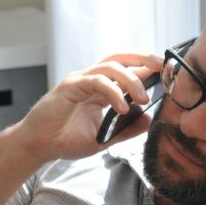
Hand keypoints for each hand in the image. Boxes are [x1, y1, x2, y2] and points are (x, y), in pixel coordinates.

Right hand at [16, 53, 163, 161]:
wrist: (39, 146)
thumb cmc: (66, 139)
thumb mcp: (104, 137)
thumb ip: (125, 129)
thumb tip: (148, 120)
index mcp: (100, 88)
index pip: (126, 69)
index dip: (146, 68)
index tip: (167, 72)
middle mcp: (91, 79)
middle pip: (120, 58)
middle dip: (143, 58)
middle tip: (162, 67)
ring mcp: (80, 80)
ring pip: (110, 67)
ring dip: (131, 80)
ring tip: (143, 98)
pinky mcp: (70, 86)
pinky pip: (96, 82)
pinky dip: (112, 92)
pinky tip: (122, 107)